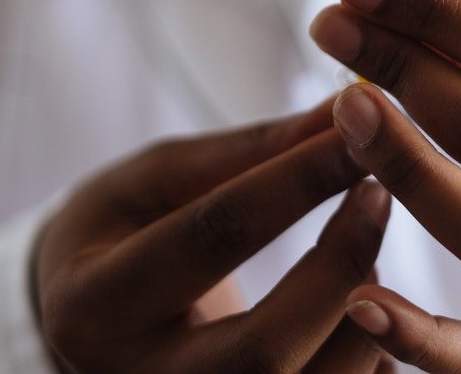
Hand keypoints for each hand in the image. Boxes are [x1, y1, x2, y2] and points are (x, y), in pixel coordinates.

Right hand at [33, 98, 392, 372]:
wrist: (81, 323)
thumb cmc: (116, 233)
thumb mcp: (155, 179)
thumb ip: (246, 150)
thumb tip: (339, 111)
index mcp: (95, 304)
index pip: (213, 236)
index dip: (296, 180)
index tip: (355, 134)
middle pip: (263, 347)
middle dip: (339, 264)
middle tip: (379, 194)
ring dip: (362, 319)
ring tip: (369, 258)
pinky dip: (364, 362)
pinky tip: (365, 312)